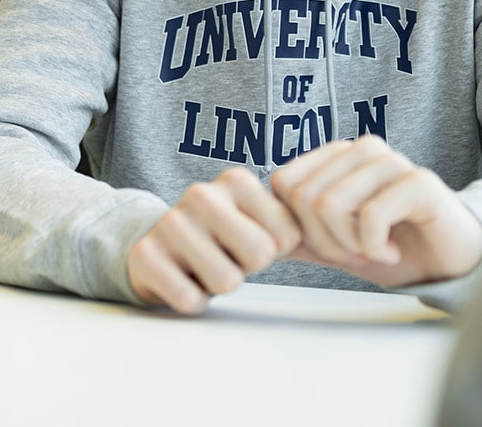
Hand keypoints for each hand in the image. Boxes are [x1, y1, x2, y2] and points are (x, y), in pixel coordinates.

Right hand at [127, 166, 302, 313]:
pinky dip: (192, 300)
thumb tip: (336, 233)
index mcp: (236, 181)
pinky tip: (182, 279)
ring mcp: (170, 223)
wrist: (156, 247)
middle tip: (226, 256)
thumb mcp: (256, 220)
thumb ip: (291, 222)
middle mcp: (201, 194)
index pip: (287, 235)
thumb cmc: (220, 238)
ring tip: (203, 266)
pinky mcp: (145, 255)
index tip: (249, 241)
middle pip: (259, 255)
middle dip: (247, 267)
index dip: (273, 250)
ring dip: (218, 285)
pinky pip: (190, 299)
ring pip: (227, 281)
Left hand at [268, 135, 481, 287]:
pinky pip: (370, 216)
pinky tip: (393, 250)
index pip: (284, 184)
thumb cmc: (392, 246)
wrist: (449, 262)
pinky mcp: (419, 182)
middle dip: (325, 239)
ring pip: (331, 204)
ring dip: (350, 244)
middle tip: (355, 251)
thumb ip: (298, 235)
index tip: (330, 243)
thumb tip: (254, 235)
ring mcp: (391, 161)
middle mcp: (362, 149)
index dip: (299, 226)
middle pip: (304, 197)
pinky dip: (375, 247)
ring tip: (375, 250)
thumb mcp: (336, 244)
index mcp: (338, 155)